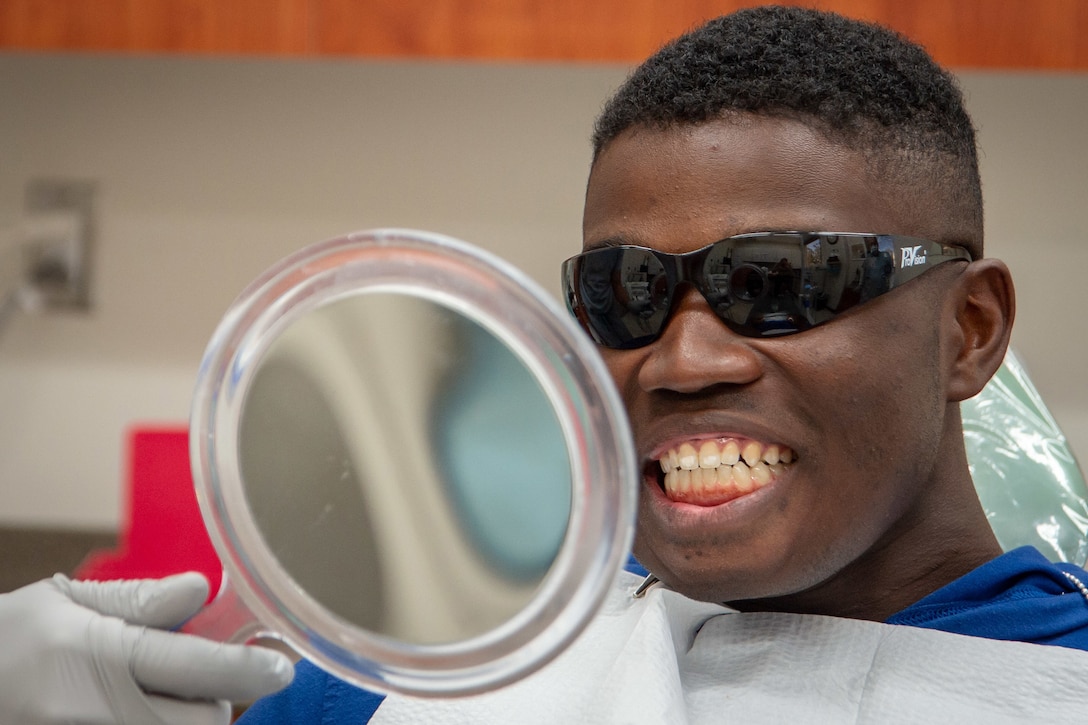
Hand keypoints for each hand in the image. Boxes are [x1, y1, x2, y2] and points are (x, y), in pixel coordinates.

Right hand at [0, 572, 293, 724]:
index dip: (248, 669)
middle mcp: (94, 712)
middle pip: (202, 721)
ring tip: (155, 698)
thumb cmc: (9, 640)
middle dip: (214, 700)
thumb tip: (200, 591)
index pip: (196, 666)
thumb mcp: (64, 603)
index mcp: (97, 656)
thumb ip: (139, 602)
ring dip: (185, 722)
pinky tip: (140, 710)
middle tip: (197, 680)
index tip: (279, 668)